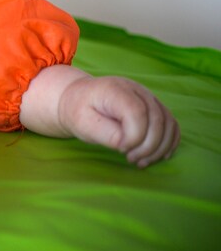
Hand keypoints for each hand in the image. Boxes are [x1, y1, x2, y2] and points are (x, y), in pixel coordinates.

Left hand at [58, 75, 179, 167]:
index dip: (134, 137)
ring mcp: (148, 97)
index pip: (137, 113)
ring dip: (160, 147)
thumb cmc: (79, 111)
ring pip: (168, 123)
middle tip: (130, 159)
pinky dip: (169, 142)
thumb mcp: (83, 124)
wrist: (78, 99)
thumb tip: (128, 145)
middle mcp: (136, 90)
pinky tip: (157, 156)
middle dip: (148, 146)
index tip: (120, 149)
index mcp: (115, 90)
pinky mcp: (154, 106)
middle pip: (157, 119)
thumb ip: (106, 133)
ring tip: (141, 161)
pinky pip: (171, 124)